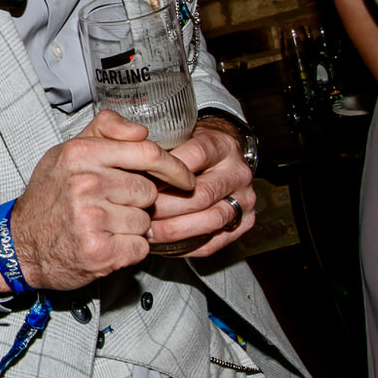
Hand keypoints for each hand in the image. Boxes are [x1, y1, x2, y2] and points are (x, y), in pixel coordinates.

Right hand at [0, 112, 196, 294]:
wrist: (21, 245)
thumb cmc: (48, 199)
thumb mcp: (67, 153)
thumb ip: (105, 131)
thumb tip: (142, 130)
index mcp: (80, 155)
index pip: (147, 153)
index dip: (174, 166)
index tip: (184, 177)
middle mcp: (86, 185)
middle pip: (148, 190)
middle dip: (138, 201)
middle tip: (112, 206)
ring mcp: (93, 219)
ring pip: (146, 220)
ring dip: (133, 227)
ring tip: (105, 225)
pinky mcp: (100, 251)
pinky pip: (140, 246)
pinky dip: (129, 249)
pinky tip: (107, 243)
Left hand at [148, 119, 255, 257]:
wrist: (216, 160)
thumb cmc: (185, 147)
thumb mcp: (166, 131)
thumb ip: (143, 134)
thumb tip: (133, 139)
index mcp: (222, 145)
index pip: (196, 156)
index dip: (165, 171)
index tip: (139, 179)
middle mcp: (238, 172)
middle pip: (202, 194)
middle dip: (165, 206)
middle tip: (138, 210)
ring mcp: (245, 199)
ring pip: (211, 219)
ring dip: (174, 229)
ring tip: (146, 229)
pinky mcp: (244, 223)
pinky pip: (214, 242)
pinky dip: (185, 246)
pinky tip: (162, 242)